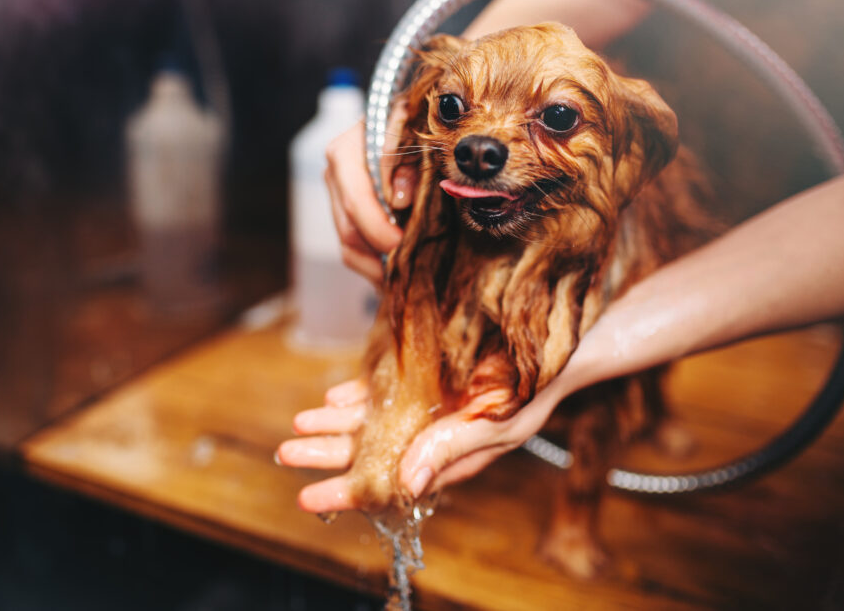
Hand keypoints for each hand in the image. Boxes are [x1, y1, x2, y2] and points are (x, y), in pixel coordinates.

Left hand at [276, 378, 567, 512]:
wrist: (559, 344)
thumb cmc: (535, 390)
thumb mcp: (496, 424)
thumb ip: (449, 449)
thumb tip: (405, 483)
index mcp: (446, 458)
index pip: (386, 484)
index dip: (345, 493)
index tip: (307, 499)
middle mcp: (431, 436)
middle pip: (369, 453)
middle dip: (326, 454)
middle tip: (284, 454)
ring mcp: (427, 407)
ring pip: (371, 422)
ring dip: (335, 424)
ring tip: (298, 425)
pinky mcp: (428, 377)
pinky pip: (385, 390)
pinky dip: (358, 394)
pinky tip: (334, 396)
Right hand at [325, 110, 416, 281]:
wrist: (402, 117)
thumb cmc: (411, 125)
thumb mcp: (416, 138)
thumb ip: (410, 164)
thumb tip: (400, 200)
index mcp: (346, 151)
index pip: (355, 200)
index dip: (377, 227)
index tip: (400, 243)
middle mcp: (334, 174)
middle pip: (349, 228)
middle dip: (379, 250)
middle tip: (408, 263)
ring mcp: (336, 194)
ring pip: (348, 244)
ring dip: (376, 262)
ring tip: (403, 273)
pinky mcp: (344, 210)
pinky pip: (352, 248)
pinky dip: (373, 263)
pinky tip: (393, 270)